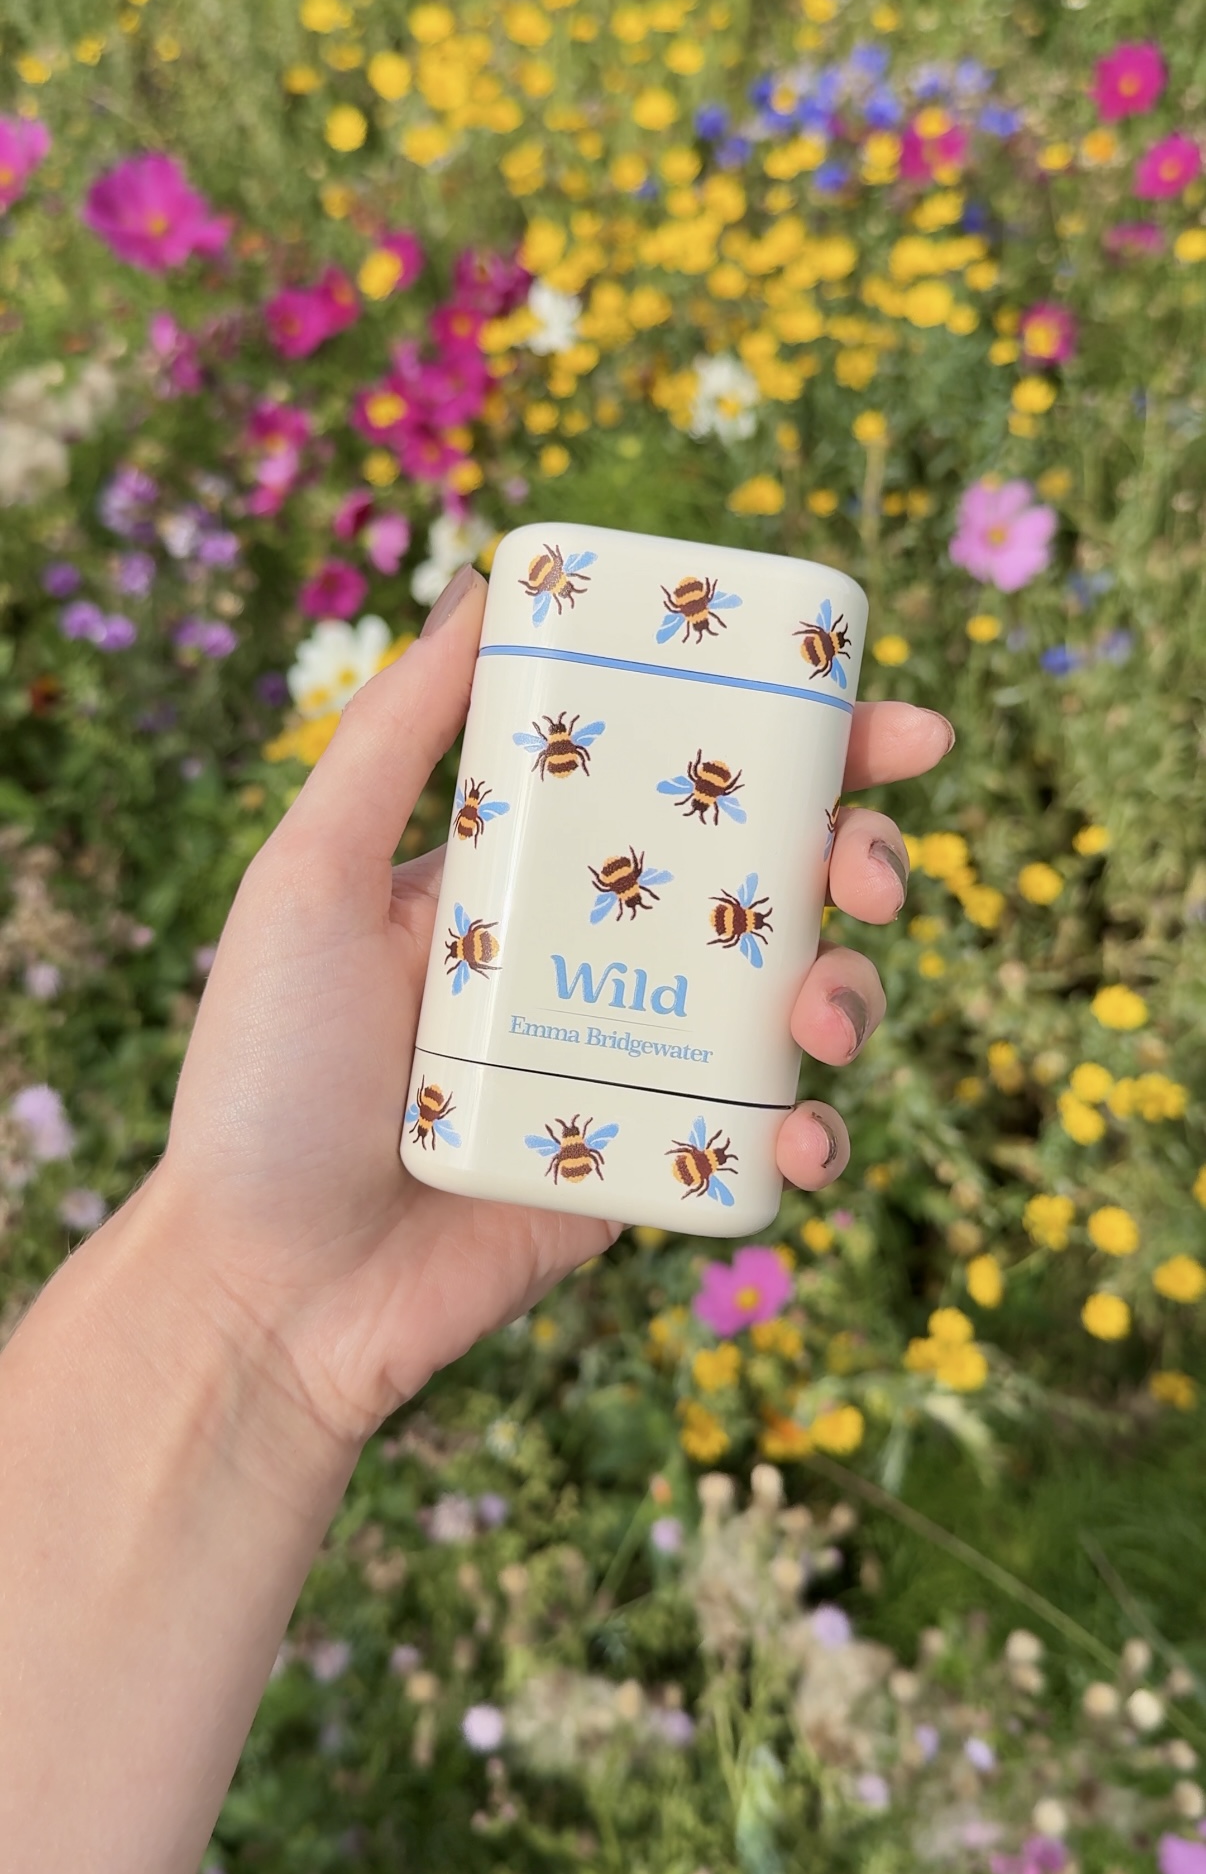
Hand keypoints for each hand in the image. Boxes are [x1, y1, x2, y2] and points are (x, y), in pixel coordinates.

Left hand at [151, 565, 951, 1446]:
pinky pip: (765, 1140)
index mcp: (531, 867)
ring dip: (851, 991)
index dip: (799, 741)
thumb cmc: (264, 1076)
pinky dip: (814, 1138)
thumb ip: (391, 737)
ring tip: (821, 1017)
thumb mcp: (307, 875)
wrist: (268, 1287)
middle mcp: (596, 950)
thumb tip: (480, 586)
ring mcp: (632, 1060)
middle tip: (869, 866)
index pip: (681, 775)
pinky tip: (798, 1140)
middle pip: (771, 879)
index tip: (886, 718)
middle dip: (857, 856)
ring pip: (794, 1001)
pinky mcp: (650, 1169)